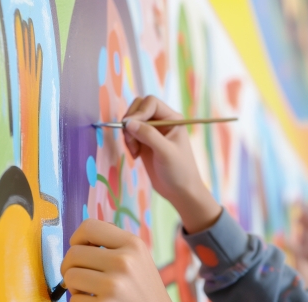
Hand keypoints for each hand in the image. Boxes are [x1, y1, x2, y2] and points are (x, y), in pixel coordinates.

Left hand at [61, 219, 184, 301]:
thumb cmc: (143, 293)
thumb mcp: (139, 259)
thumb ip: (114, 245)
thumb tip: (79, 240)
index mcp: (133, 244)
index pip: (89, 227)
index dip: (78, 239)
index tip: (83, 251)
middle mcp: (124, 261)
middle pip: (73, 253)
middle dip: (72, 267)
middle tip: (84, 278)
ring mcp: (113, 286)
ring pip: (69, 277)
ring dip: (75, 287)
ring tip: (92, 293)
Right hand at [122, 95, 221, 232]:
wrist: (180, 191)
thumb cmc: (179, 172)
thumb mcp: (165, 152)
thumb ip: (148, 135)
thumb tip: (128, 122)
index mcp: (173, 119)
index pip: (150, 103)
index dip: (139, 112)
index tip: (130, 128)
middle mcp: (162, 122)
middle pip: (138, 108)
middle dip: (131, 122)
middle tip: (131, 140)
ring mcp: (153, 132)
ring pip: (132, 121)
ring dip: (128, 134)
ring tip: (135, 151)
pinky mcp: (144, 142)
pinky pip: (130, 133)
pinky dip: (128, 142)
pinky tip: (136, 155)